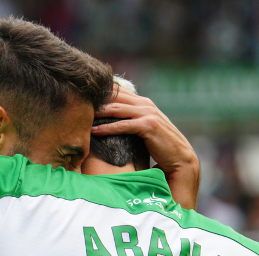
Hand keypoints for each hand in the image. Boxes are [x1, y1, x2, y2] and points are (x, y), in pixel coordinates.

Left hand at [93, 87, 200, 209]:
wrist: (180, 159)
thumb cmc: (160, 147)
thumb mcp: (145, 129)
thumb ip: (132, 121)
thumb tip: (113, 120)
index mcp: (144, 103)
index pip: (119, 93)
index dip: (101, 94)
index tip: (83, 97)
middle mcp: (146, 104)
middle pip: (115, 97)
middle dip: (96, 100)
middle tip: (77, 103)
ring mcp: (148, 113)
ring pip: (117, 109)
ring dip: (99, 112)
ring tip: (82, 115)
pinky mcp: (148, 125)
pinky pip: (123, 125)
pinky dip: (107, 127)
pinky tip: (94, 131)